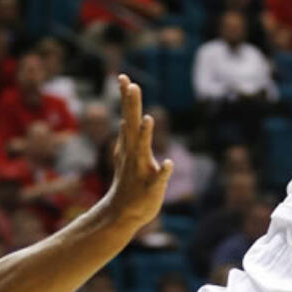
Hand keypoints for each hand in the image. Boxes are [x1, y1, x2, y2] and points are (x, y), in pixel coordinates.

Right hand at [105, 75, 172, 228]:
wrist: (123, 214)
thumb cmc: (128, 184)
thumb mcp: (127, 159)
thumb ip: (128, 139)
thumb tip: (125, 121)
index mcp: (130, 146)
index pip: (128, 117)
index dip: (126, 98)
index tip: (124, 77)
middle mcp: (134, 155)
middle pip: (133, 125)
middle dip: (132, 106)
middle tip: (131, 85)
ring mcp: (141, 170)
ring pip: (143, 149)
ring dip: (145, 135)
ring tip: (148, 119)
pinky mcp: (151, 187)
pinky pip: (158, 179)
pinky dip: (163, 171)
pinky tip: (169, 164)